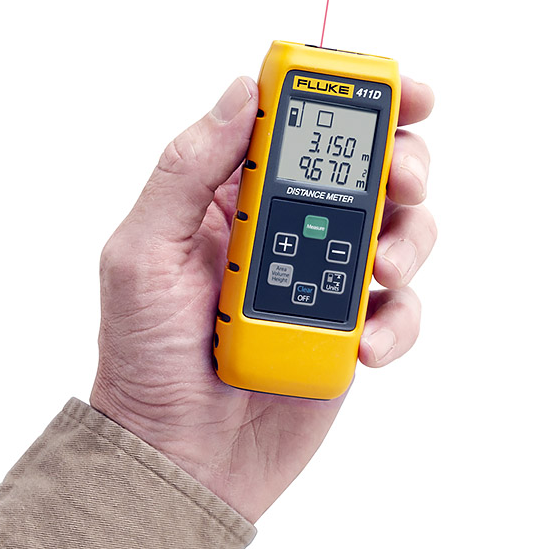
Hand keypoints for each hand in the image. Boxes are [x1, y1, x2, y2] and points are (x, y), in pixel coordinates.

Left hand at [90, 76, 434, 522]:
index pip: (294, 131)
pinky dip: (397, 322)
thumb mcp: (141, 256)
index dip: (348, 102)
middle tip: (403, 179)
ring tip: (383, 269)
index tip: (396, 92)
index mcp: (230, 203)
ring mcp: (320, 285)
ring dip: (408, 240)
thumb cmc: (144, 360)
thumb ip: (187, 172)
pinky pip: (397, 313)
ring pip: (396, 234)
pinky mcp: (344, 335)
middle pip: (363, 174)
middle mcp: (282, 234)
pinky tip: (366, 345)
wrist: (175, 456)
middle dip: (399, 164)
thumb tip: (242, 94)